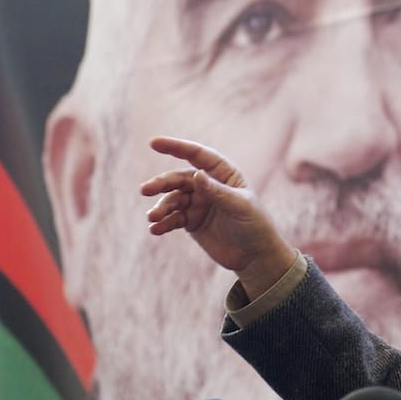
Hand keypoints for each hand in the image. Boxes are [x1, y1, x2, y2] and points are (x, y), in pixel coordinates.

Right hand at [141, 136, 298, 299]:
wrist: (255, 256)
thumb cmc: (254, 225)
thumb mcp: (239, 206)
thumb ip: (216, 191)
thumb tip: (196, 174)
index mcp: (224, 173)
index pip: (198, 155)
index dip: (176, 147)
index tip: (154, 143)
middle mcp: (208, 185)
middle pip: (179, 178)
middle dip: (161, 183)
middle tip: (145, 190)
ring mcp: (198, 203)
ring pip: (172, 199)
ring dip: (161, 207)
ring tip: (153, 217)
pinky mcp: (191, 221)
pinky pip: (172, 219)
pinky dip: (163, 223)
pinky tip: (155, 229)